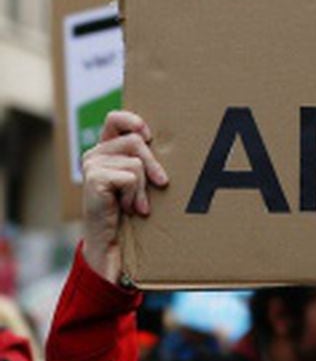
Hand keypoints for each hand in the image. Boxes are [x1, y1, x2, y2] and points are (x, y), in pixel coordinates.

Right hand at [80, 110, 169, 284]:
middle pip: (136, 142)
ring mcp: (91, 165)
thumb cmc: (131, 209)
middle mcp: (95, 154)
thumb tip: (179, 140)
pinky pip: (130, 177)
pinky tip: (126, 208)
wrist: (112, 241)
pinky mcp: (93, 179)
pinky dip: (134, 195)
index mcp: (105, 149)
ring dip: (143, 187)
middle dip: (153, 165)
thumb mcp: (141, 180)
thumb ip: (145, 159)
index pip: (115, 119)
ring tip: (137, 204)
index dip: (133, 121)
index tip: (148, 134)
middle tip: (160, 185)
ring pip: (136, 162)